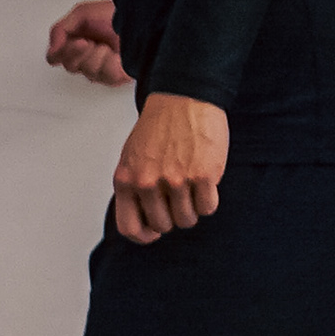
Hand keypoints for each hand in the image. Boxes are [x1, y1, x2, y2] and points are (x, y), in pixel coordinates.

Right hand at [45, 0, 128, 87]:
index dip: (61, 52)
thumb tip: (52, 50)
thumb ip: (59, 29)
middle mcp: (88, 56)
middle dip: (79, 52)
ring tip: (108, 46)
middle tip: (89, 42)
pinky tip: (117, 55)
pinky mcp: (116, 76)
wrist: (146, 18)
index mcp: (77, 42)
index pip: (55, 57)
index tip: (75, 40)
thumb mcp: (82, 12)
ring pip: (87, 71)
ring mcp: (102, 67)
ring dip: (97, 56)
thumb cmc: (120, 13)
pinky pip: (105, 76)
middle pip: (69, 66)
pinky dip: (111, 63)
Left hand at [111, 93, 227, 242]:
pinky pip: (208, 207)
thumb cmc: (157, 128)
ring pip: (187, 219)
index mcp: (126, 181)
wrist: (183, 99)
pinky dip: (208, 201)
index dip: (144, 236)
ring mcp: (176, 180)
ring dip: (192, 211)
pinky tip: (205, 185)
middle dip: (173, 218)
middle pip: (163, 225)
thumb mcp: (131, 158)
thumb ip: (132, 187)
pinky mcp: (203, 175)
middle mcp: (148, 184)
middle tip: (179, 202)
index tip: (154, 234)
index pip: (129, 227)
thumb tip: (141, 217)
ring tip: (192, 191)